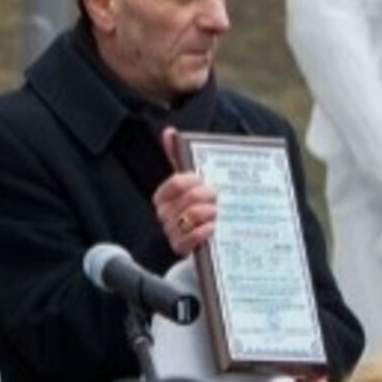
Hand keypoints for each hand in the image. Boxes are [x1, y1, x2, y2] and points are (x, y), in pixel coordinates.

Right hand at [153, 128, 216, 256]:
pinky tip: (213, 227)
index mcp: (163, 195)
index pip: (176, 182)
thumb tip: (169, 132)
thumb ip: (179, 157)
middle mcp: (164, 214)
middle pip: (188, 199)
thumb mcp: (191, 182)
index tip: (204, 181)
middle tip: (217, 197)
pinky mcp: (181, 249)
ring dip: (209, 212)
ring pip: (191, 216)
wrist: (206, 238)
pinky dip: (204, 231)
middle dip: (207, 195)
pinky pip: (190, 239)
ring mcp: (172, 232)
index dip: (194, 180)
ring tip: (217, 212)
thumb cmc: (199, 205)